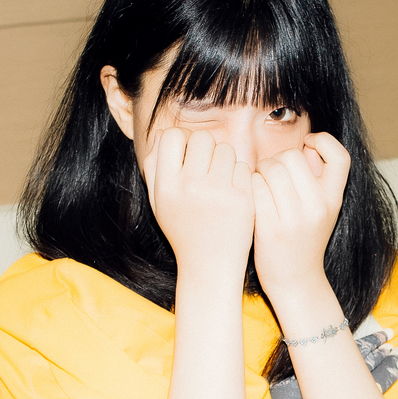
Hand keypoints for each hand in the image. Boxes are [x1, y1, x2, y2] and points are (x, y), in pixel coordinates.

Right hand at [142, 127, 254, 279]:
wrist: (210, 265)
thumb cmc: (182, 230)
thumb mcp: (159, 202)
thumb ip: (154, 167)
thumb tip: (162, 133)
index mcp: (167, 187)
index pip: (171, 136)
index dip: (180, 141)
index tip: (184, 156)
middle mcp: (191, 187)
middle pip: (201, 138)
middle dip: (204, 148)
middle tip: (205, 167)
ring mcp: (219, 193)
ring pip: (225, 149)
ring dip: (223, 159)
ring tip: (219, 179)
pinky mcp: (243, 199)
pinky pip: (242, 166)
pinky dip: (238, 174)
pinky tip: (232, 190)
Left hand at [251, 132, 350, 299]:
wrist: (296, 282)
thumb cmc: (304, 240)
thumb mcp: (323, 210)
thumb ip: (318, 179)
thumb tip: (307, 146)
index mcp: (333, 200)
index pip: (340, 156)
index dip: (324, 142)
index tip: (309, 145)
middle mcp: (317, 207)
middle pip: (293, 156)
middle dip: (277, 159)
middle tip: (272, 174)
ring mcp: (293, 218)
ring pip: (270, 168)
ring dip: (260, 171)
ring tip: (260, 185)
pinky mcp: (269, 227)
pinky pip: (254, 187)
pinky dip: (249, 187)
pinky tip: (251, 197)